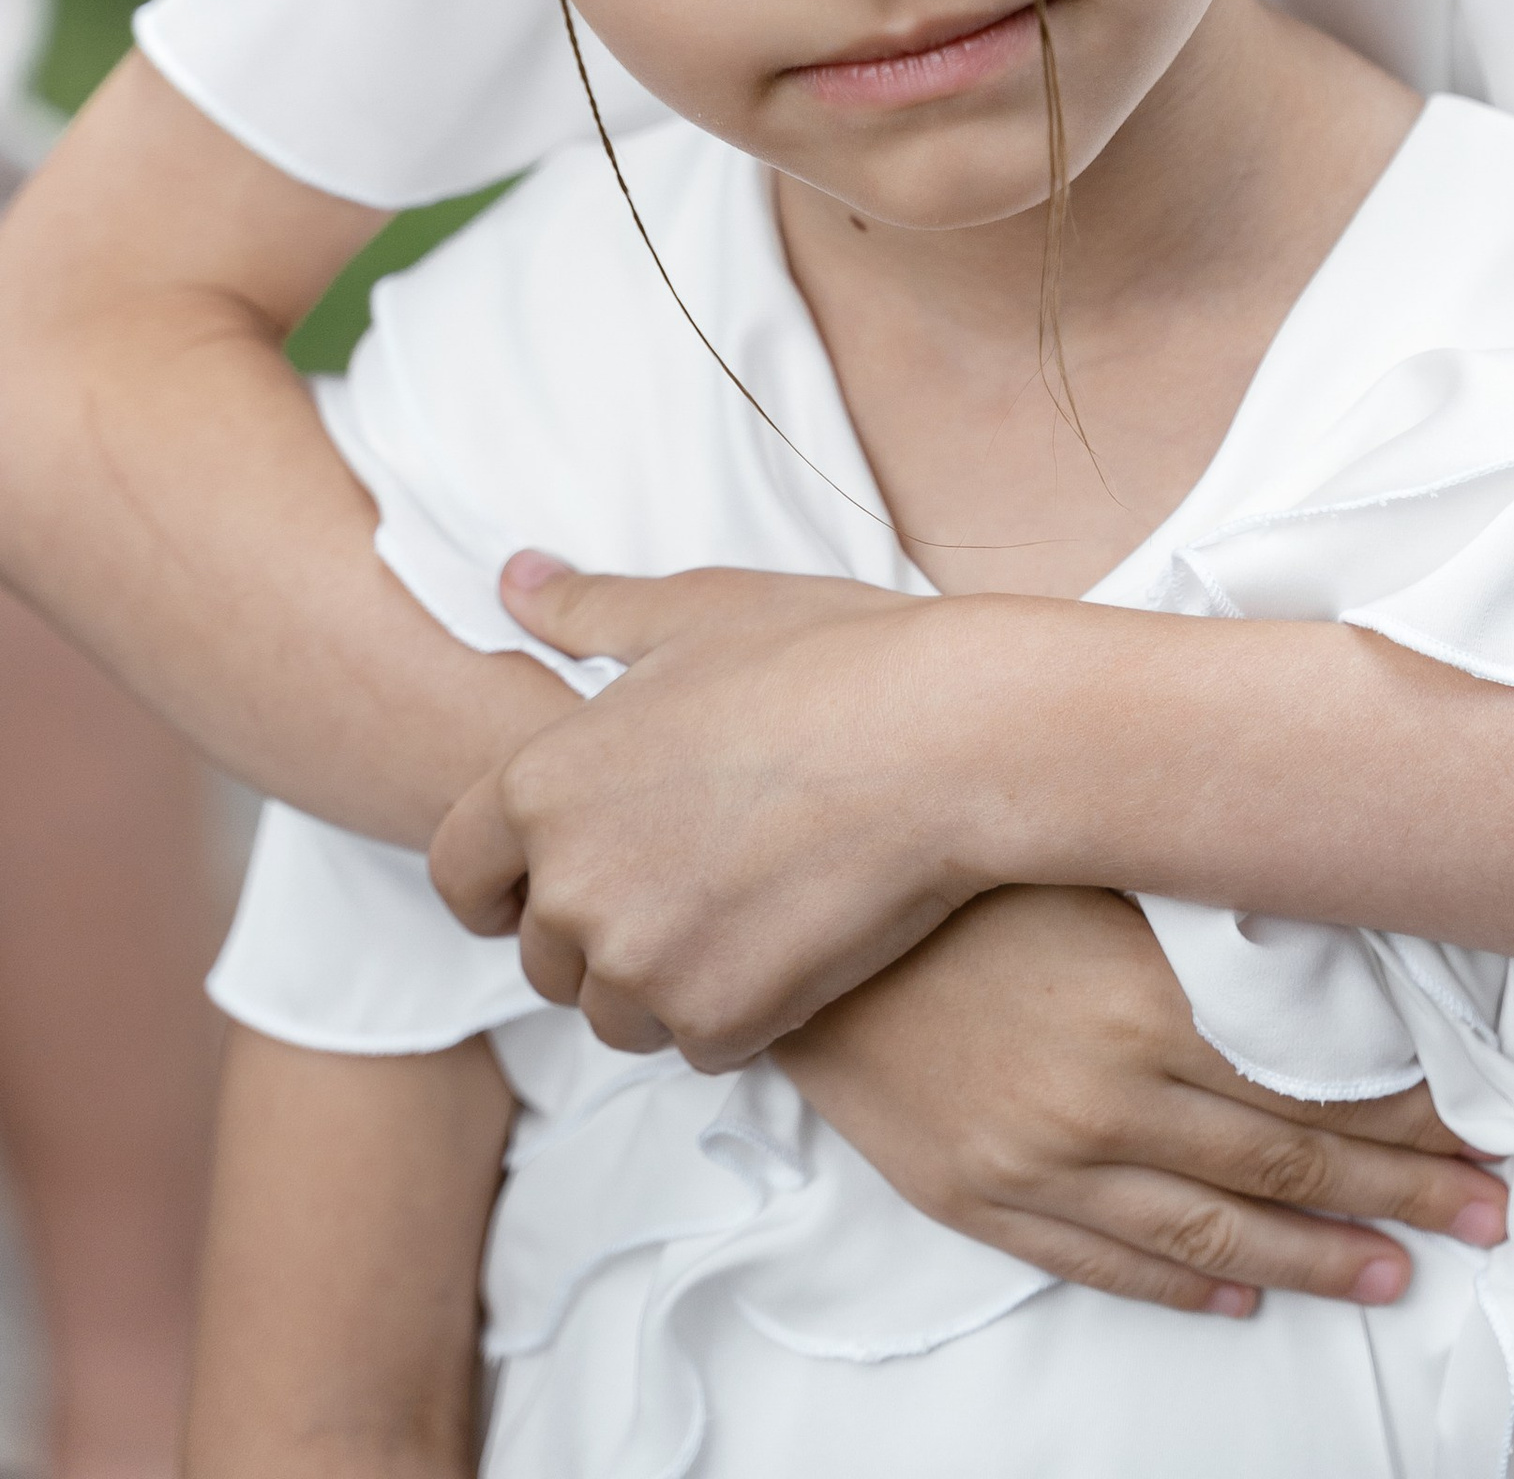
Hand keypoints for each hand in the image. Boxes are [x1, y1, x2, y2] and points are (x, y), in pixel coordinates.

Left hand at [430, 555, 1003, 1063]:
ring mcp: (641, 963)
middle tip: (690, 873)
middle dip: (602, 928)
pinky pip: (699, 1042)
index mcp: (541, 784)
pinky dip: (737, 1008)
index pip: (459, 876)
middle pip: (546, 955)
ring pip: (618, 1010)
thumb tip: (514, 579)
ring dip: (664, 978)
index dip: (500, 883)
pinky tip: (792, 936)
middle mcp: (571, 885)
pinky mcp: (717, 1020)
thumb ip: (588, 610)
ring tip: (743, 905)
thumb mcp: (698, 610)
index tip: (546, 883)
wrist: (946, 737)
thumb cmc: (827, 657)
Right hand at [779, 886, 1507, 1316]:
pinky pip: (1110, 1264)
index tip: (1489, 1134)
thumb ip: (1212, 912)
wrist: (801, 921)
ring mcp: (1042, 1163)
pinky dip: (1189, 1290)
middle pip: (1289, 1169)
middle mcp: (1106, 1101)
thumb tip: (1335, 927)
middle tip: (1488, 1216)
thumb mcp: (1101, 865)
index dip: (1414, 1119)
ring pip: (1216, 1238)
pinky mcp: (982, 1198)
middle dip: (1403, 1197)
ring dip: (1321, 1262)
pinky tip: (1246, 1298)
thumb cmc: (962, 864)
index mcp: (1148, 1008)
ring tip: (1398, 1274)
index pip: (1318, 1089)